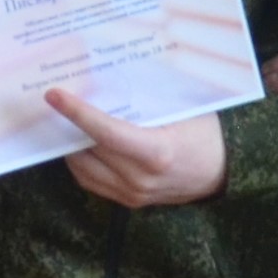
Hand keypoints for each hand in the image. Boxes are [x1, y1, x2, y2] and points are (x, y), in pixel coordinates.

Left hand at [44, 90, 227, 205]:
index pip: (105, 132)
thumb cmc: (206, 133)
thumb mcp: (183, 108)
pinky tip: (81, 144)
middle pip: (88, 149)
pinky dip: (81, 162)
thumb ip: (146, 97)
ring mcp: (133, 194)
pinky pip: (92, 182)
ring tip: (64, 122)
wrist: (223, 171)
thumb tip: (106, 75)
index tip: (54, 95)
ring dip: (70, 146)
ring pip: (83, 169)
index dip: (77, 113)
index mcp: (156, 153)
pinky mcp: (130, 202)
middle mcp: (140, 179)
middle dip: (68, 126)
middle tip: (56, 101)